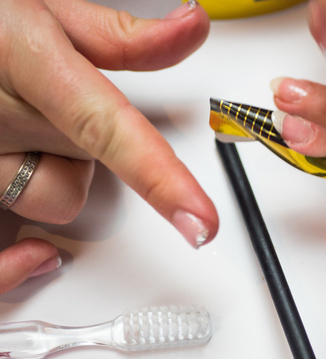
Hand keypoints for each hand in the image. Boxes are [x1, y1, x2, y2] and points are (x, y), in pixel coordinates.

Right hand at [0, 0, 216, 293]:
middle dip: (85, 134)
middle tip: (53, 98)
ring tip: (20, 130)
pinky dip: (20, 261)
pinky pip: (1, 258)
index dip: (159, 178)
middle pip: (89, 159)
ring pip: (56, 199)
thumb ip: (118, 35)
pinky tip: (32, 252)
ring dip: (53, 173)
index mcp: (23, 61)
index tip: (200, 220)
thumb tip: (192, 26)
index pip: (106, 128)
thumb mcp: (41, 12)